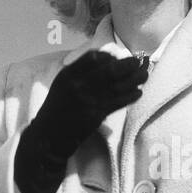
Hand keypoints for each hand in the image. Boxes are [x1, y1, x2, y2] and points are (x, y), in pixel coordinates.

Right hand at [15, 51, 146, 192]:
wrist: (47, 136)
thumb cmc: (57, 109)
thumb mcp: (62, 85)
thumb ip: (80, 73)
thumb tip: (106, 60)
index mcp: (68, 75)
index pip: (94, 57)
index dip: (110, 56)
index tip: (118, 58)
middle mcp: (78, 85)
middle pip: (109, 69)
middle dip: (128, 65)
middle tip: (139, 63)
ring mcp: (87, 100)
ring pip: (117, 85)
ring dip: (134, 80)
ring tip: (144, 76)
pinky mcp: (95, 114)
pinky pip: (118, 102)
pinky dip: (130, 96)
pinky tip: (138, 93)